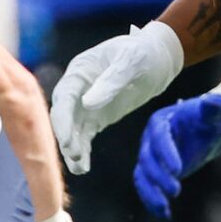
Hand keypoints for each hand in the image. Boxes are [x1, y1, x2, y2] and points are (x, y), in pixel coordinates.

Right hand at [50, 21, 182, 172]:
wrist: (157, 59)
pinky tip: (83, 168)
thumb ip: (110, 82)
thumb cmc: (142, 54)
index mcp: (80, 70)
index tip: (66, 139)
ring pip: (72, 130)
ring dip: (72, 149)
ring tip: (79, 168)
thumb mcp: (130, 62)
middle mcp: (77, 89)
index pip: (64, 97)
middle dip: (66, 136)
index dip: (63, 119)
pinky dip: (83, 151)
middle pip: (63, 116)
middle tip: (75, 155)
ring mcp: (84, 105)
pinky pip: (85, 137)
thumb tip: (89, 104)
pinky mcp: (96, 118)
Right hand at [132, 91, 220, 217]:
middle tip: (176, 191)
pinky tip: (165, 214)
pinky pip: (146, 186)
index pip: (159, 138)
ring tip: (164, 209)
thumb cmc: (211, 119)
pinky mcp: (153, 171)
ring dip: (150, 193)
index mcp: (161, 122)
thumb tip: (211, 102)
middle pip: (148, 159)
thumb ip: (213, 108)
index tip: (178, 170)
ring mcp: (149, 156)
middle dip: (159, 177)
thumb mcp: (216, 114)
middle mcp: (149, 139)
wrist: (206, 130)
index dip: (166, 154)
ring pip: (142, 176)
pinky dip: (152, 201)